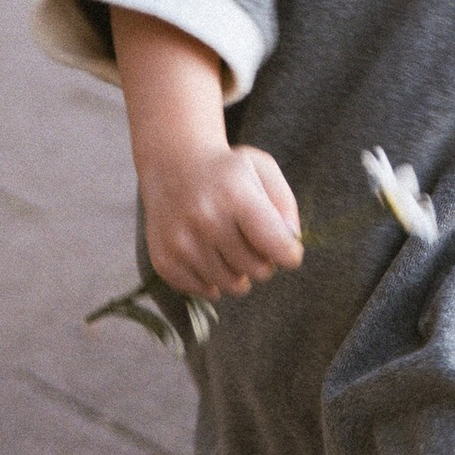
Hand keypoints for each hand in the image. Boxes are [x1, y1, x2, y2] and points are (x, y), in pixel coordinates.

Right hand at [139, 140, 305, 300]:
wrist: (171, 164)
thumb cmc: (226, 171)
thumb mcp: (263, 170)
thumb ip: (285, 206)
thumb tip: (291, 244)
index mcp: (235, 196)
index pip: (279, 248)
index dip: (290, 252)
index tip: (286, 247)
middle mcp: (206, 221)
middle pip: (259, 271)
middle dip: (263, 260)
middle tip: (251, 239)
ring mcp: (181, 243)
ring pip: (232, 286)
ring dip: (237, 271)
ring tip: (228, 244)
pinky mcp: (164, 261)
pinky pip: (205, 291)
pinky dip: (212, 278)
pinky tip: (206, 251)